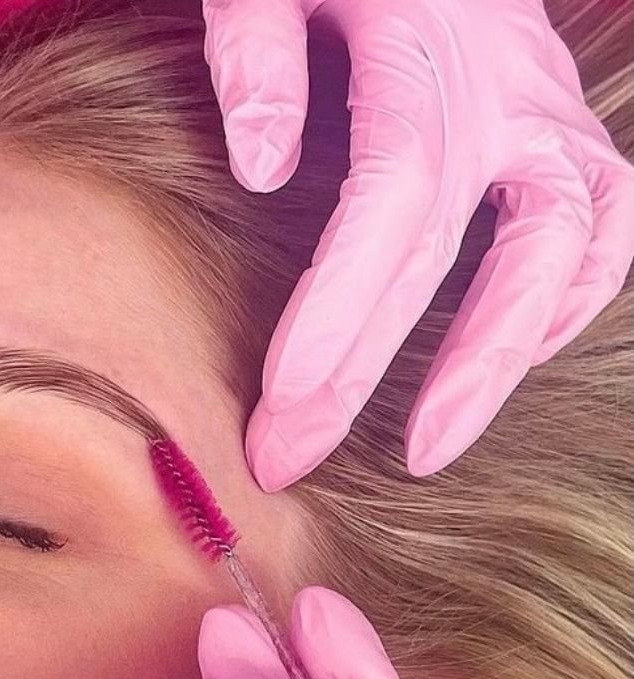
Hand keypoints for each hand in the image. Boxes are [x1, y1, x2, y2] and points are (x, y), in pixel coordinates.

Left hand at [203, 0, 633, 488]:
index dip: (342, 302)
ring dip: (492, 358)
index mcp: (427, 38)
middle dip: (365, 368)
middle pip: (449, 247)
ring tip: (427, 451)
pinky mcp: (563, 129)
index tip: (285, 398)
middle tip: (291, 458)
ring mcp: (549, 106)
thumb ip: (258, 47)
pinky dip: (571, 296)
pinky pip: (603, 221)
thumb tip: (266, 169)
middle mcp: (507, 80)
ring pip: (561, 245)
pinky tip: (514, 359)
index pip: (392, 190)